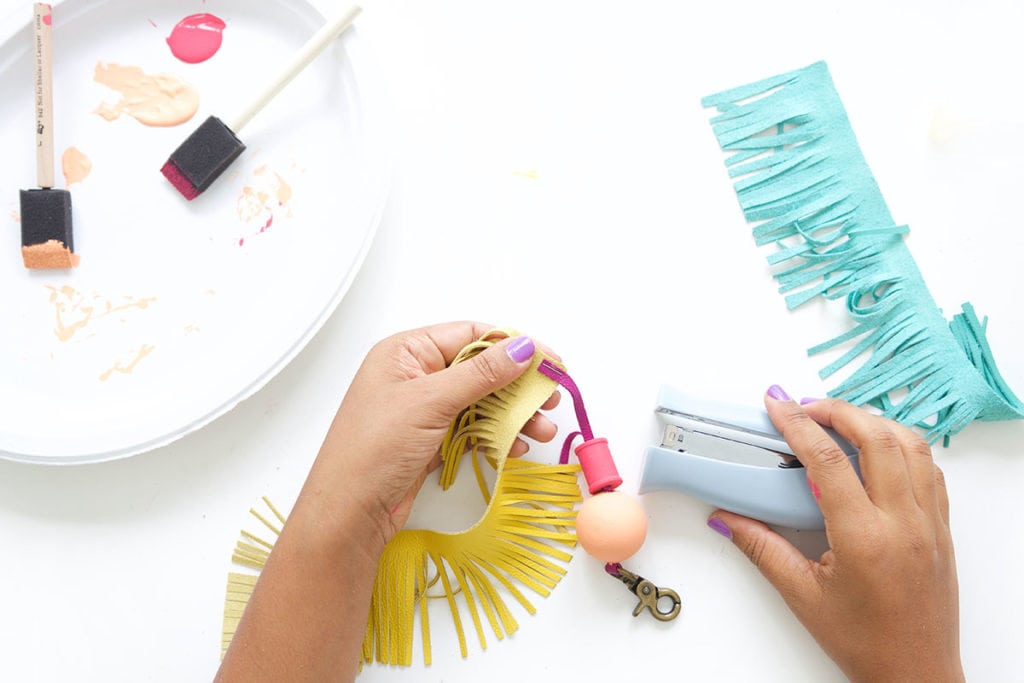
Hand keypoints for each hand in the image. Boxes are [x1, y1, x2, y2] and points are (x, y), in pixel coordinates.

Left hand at [307, 321, 559, 542]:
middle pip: (480, 369)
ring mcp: (423, 409)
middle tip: (550, 400)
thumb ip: (481, 373)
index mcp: (406, 351)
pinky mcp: (430, 440)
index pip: (470, 335)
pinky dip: (496, 436)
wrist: (348, 513)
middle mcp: (415, 375)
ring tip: (541, 430)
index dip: (513, 346)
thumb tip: (522, 347)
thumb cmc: (374, 448)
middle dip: (517, 386)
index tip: (550, 361)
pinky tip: (515, 447)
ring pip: (481, 402)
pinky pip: (472, 429)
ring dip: (512, 415)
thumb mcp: (430, 402)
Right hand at [707, 388, 962, 682]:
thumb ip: (761, 547)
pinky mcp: (942, 527)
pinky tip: (878, 448)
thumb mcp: (802, 595)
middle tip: (804, 404)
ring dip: (873, 421)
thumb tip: (725, 517)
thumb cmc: (864, 642)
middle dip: (837, 409)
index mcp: (864, 538)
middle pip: (877, 437)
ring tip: (839, 418)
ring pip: (911, 444)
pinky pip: (929, 468)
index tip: (776, 403)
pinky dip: (903, 445)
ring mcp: (930, 522)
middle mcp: (904, 522)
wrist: (916, 674)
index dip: (797, 423)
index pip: (828, 460)